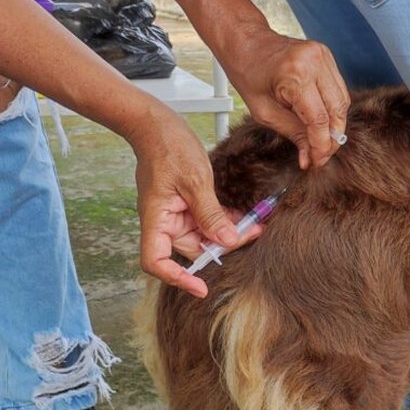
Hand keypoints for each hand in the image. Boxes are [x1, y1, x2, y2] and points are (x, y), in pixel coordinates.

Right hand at [127, 105, 260, 297]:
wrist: (155, 122)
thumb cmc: (168, 146)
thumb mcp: (195, 180)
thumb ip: (210, 213)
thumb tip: (225, 241)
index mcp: (156, 219)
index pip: (156, 262)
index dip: (176, 278)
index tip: (201, 287)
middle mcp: (163, 221)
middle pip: (190, 249)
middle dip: (221, 246)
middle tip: (253, 234)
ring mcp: (174, 213)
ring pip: (202, 235)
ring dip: (226, 232)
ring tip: (254, 224)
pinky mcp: (184, 203)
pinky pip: (204, 220)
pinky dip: (222, 220)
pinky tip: (243, 216)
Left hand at [220, 23, 349, 169]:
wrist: (246, 42)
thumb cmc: (249, 74)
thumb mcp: (265, 112)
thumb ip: (293, 134)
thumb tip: (310, 158)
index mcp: (294, 75)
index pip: (319, 120)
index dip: (320, 145)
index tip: (316, 161)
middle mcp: (314, 62)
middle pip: (337, 112)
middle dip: (331, 138)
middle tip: (320, 155)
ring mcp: (323, 56)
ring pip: (343, 102)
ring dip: (335, 125)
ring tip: (320, 140)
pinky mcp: (327, 56)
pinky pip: (339, 89)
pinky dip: (334, 109)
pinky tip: (322, 120)